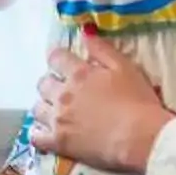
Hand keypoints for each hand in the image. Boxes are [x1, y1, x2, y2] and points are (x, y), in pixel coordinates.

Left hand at [31, 34, 175, 172]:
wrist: (140, 137)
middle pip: (43, 83)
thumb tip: (84, 32)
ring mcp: (58, 119)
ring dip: (44, 106)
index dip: (57, 58)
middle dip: (50, 83)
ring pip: (37, 108)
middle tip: (62, 89)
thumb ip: (102, 49)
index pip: (55, 58)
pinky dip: (38, 133)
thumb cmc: (138, 101)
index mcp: (79, 73)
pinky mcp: (58, 142)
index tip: (61, 62)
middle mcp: (63, 94)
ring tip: (55, 111)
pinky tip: (46, 133)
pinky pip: (36, 136)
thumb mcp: (125, 67)